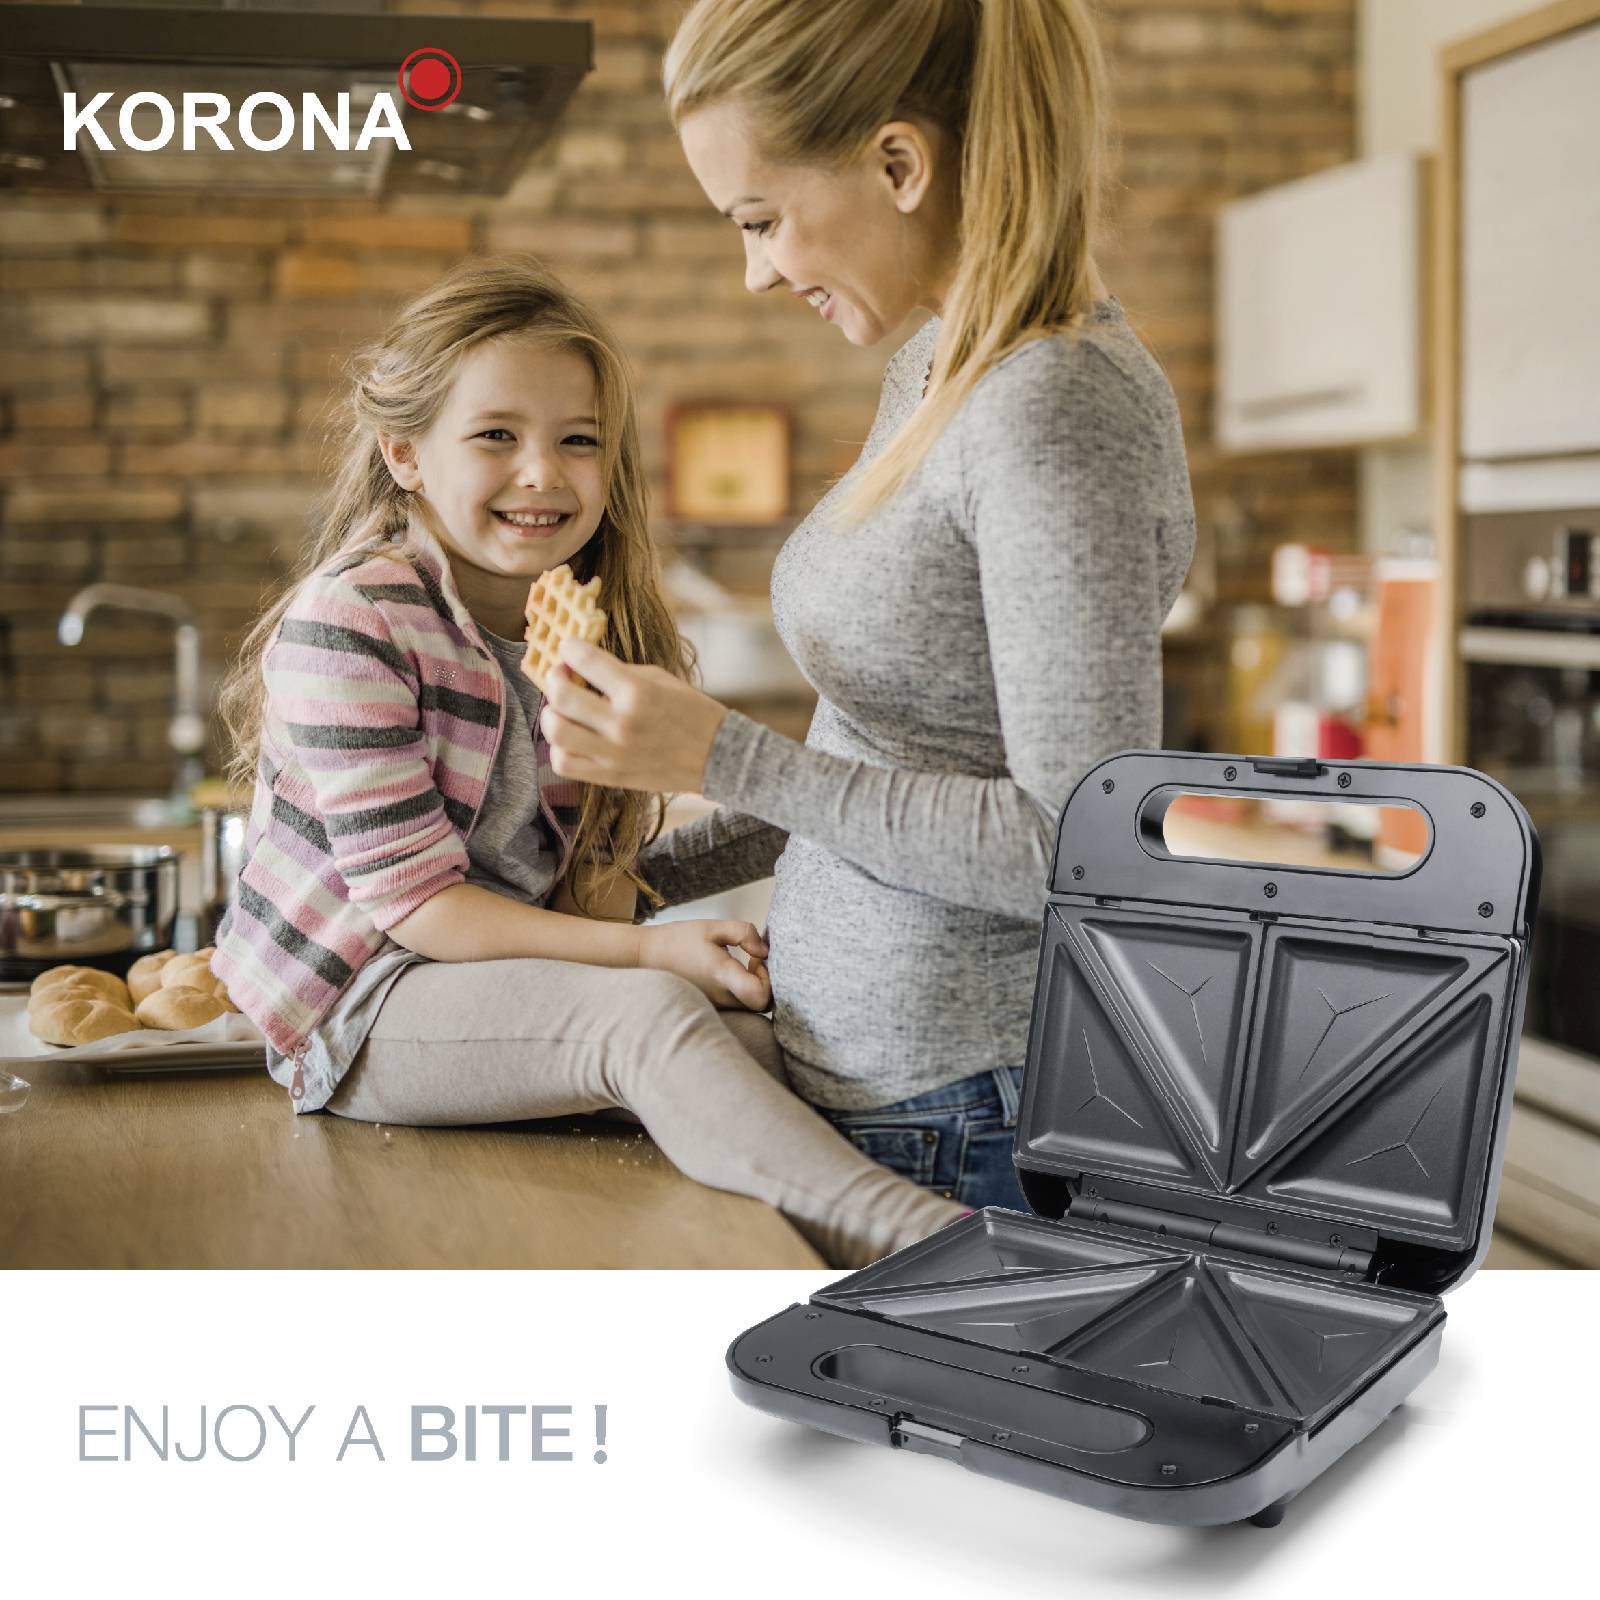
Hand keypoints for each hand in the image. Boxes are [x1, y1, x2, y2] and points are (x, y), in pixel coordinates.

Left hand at [539, 638, 727, 793]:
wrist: (717, 756)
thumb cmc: (690, 711)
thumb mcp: (660, 679)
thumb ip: (619, 672)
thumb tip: (580, 667)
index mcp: (637, 691)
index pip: (583, 659)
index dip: (569, 648)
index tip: (569, 648)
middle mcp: (622, 723)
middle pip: (560, 696)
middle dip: (554, 678)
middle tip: (561, 675)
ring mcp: (613, 753)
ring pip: (555, 731)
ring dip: (551, 713)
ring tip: (561, 709)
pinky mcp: (610, 776)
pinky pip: (564, 763)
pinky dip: (559, 747)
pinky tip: (571, 737)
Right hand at [638, 919, 770, 1010]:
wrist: (644, 957)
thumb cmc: (677, 940)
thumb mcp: (712, 927)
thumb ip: (744, 933)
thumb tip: (764, 951)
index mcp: (723, 977)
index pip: (762, 997)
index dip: (769, 979)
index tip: (756, 959)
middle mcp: (721, 998)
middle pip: (761, 1004)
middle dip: (765, 981)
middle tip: (752, 960)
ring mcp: (715, 1005)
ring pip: (749, 1005)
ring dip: (753, 984)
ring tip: (739, 963)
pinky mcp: (710, 1005)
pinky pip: (736, 1003)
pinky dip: (741, 989)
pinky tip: (729, 971)